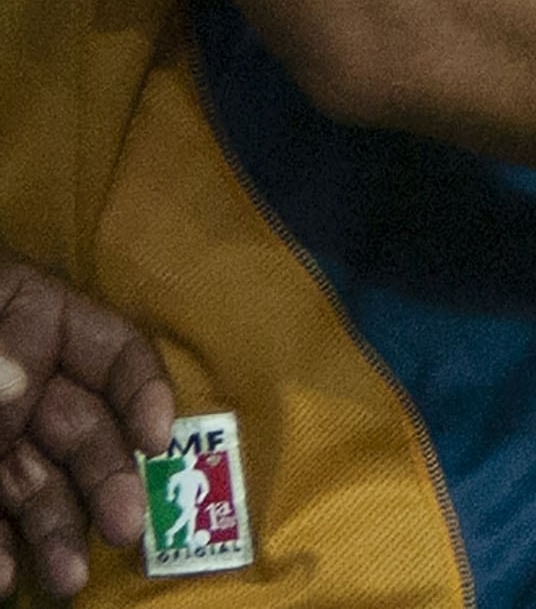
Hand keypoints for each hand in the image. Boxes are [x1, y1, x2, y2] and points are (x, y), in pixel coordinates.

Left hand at [0, 252, 174, 599]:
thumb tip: (20, 380)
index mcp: (26, 319)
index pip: (112, 351)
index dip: (143, 391)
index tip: (157, 441)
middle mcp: (18, 381)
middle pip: (82, 429)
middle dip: (105, 481)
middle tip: (126, 531)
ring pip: (37, 484)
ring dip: (55, 533)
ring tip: (63, 579)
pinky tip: (3, 579)